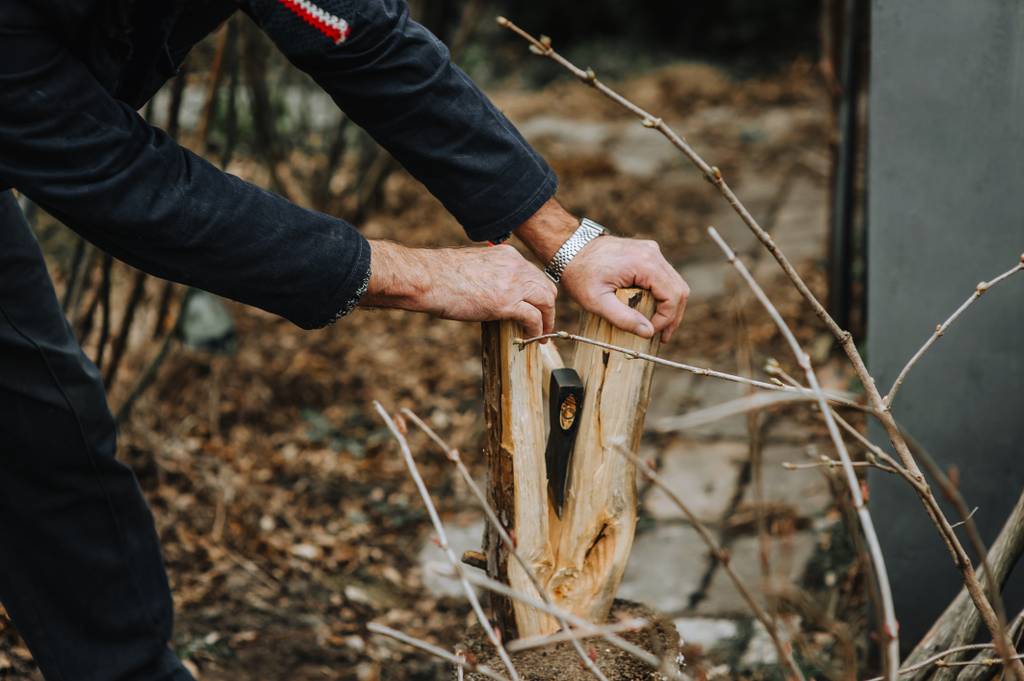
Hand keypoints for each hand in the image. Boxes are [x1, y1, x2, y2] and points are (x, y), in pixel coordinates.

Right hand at [361, 240, 556, 337]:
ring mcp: (511, 283)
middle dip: (548, 307)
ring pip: (546, 301)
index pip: (533, 273)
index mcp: (506, 254)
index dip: (537, 292)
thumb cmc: (439, 275)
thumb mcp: (472, 265)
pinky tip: (532, 339)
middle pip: (546, 286)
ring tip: (542, 336)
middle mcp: (514, 265)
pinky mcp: (505, 303)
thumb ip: (489, 274)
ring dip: (547, 320)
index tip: (536, 306)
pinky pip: (533, 317)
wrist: (426, 279)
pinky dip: (537, 330)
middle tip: (545, 323)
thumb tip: (492, 293)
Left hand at [560, 235, 688, 341]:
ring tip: (657, 326)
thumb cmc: (579, 273)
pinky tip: (651, 309)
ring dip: (669, 306)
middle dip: (673, 316)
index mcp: (644, 263)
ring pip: (674, 282)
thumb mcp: (596, 301)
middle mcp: (653, 253)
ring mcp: (651, 251)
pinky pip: (664, 276)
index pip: (672, 296)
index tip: (652, 334)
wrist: (569, 247)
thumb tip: (648, 332)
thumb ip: (623, 318)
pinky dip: (662, 294)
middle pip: (679, 289)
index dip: (667, 319)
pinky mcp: (646, 252)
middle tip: (662, 336)